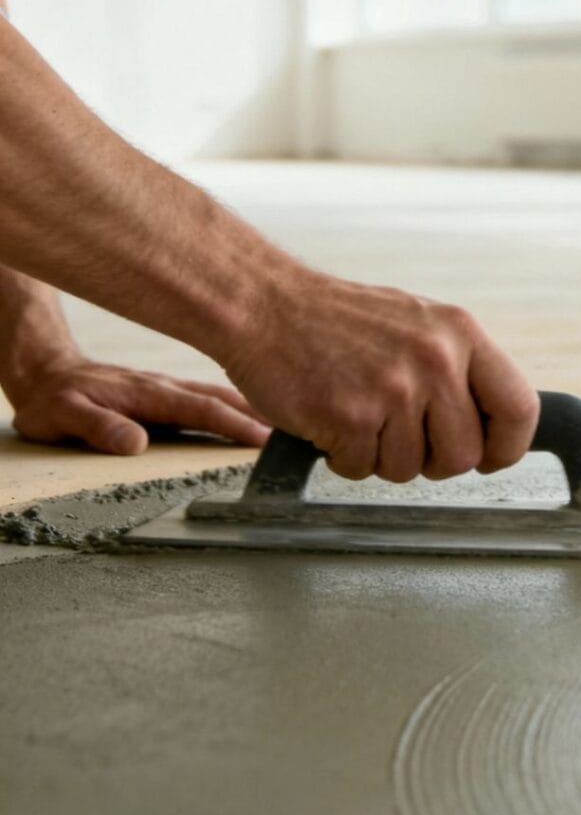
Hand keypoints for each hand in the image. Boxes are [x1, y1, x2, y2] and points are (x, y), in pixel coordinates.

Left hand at [7, 354, 269, 454]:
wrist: (42, 370)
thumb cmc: (54, 398)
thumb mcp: (62, 415)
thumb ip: (98, 427)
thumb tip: (135, 444)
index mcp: (149, 394)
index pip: (202, 411)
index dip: (236, 424)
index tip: (266, 439)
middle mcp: (167, 386)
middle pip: (226, 398)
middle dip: (265, 412)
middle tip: (303, 425)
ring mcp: (172, 386)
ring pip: (225, 393)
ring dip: (260, 405)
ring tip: (294, 418)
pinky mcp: (172, 390)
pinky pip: (215, 395)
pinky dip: (244, 402)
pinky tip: (261, 411)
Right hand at [225, 270, 539, 481]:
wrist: (264, 304)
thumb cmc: (340, 321)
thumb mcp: (420, 325)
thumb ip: (460, 368)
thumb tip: (497, 424)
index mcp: (461, 333)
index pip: (520, 408)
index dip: (507, 447)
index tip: (488, 457)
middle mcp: (436, 360)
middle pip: (464, 456)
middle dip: (431, 460)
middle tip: (399, 434)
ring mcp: (394, 389)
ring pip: (410, 470)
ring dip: (381, 456)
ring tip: (358, 414)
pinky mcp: (351, 416)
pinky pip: (362, 470)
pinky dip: (343, 457)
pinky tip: (331, 419)